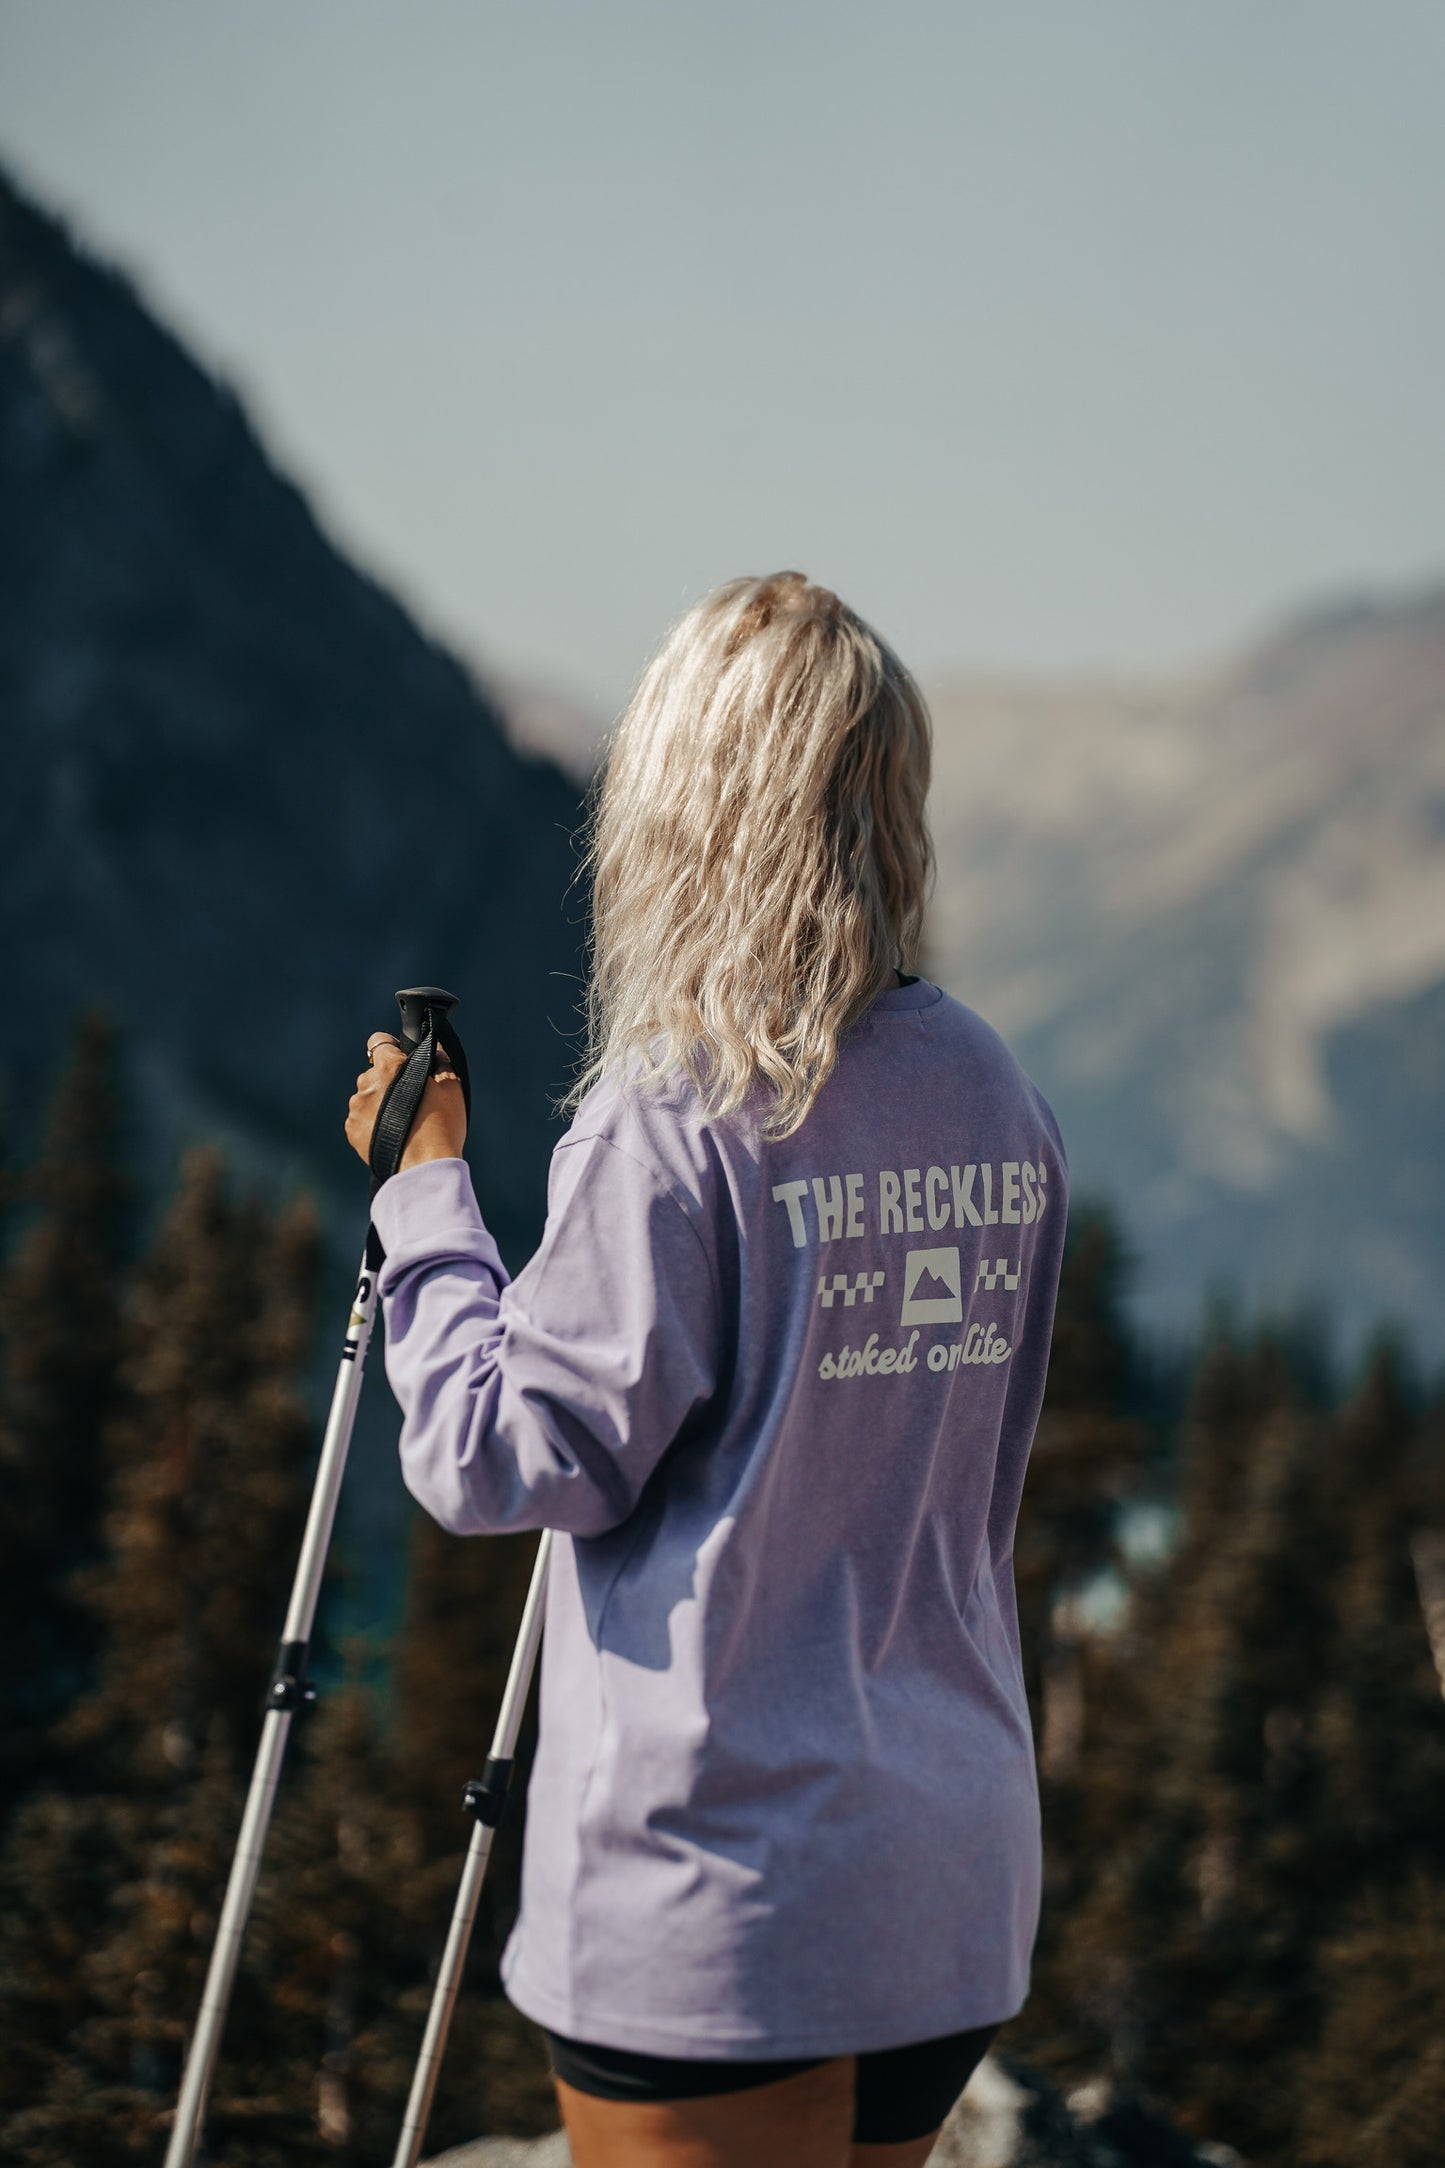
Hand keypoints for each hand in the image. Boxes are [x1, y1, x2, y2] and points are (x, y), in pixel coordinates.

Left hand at [345, 1033, 466, 1170]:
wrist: (425, 1165)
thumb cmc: (442, 1124)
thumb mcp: (451, 1086)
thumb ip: (440, 1060)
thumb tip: (435, 1049)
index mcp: (390, 1066)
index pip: (379, 1041)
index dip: (391, 1049)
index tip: (399, 1059)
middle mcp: (367, 1082)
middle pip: (374, 1073)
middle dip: (388, 1081)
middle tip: (410, 1100)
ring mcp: (356, 1107)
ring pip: (367, 1097)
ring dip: (379, 1103)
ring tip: (401, 1122)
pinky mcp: (352, 1129)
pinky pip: (360, 1119)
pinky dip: (371, 1123)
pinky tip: (390, 1134)